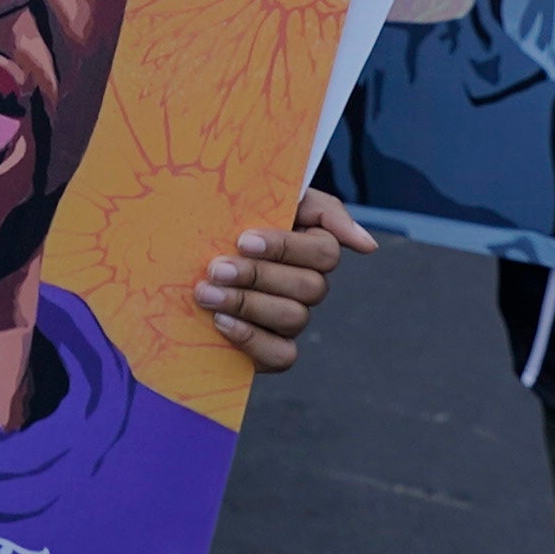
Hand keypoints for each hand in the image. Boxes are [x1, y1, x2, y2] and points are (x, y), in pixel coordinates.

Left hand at [200, 192, 374, 372]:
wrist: (187, 253)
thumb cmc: (233, 219)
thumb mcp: (273, 197)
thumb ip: (322, 210)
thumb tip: (367, 245)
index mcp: (315, 248)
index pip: (325, 252)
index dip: (285, 248)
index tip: (244, 240)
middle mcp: (310, 287)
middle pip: (309, 286)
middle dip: (258, 276)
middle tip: (217, 269)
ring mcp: (292, 320)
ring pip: (294, 317)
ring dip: (247, 304)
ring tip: (207, 293)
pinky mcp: (272, 350)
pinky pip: (281, 356)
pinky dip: (252, 339)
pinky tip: (221, 321)